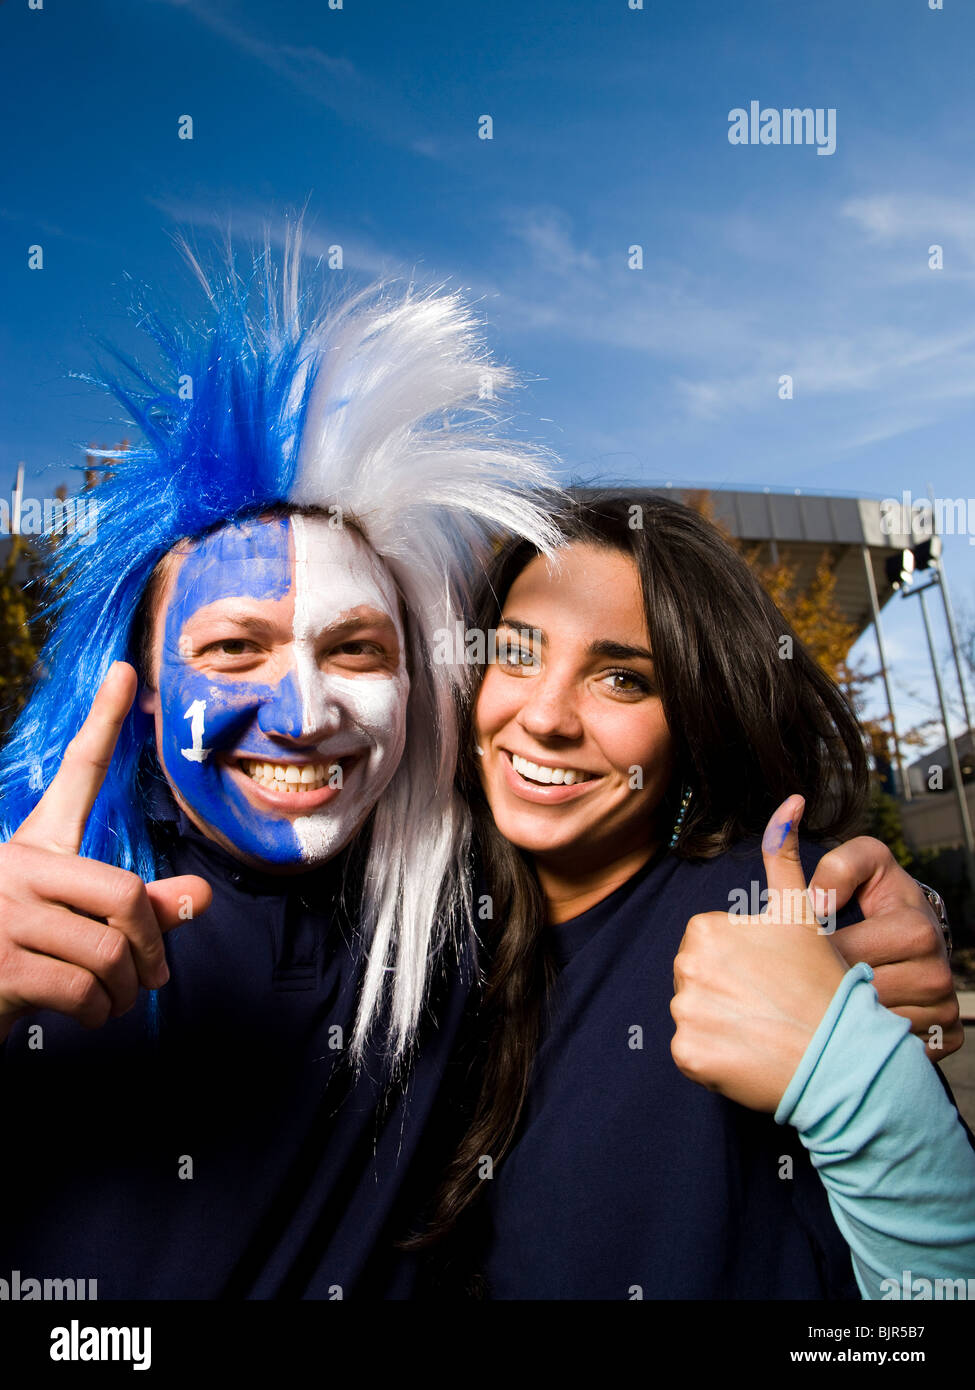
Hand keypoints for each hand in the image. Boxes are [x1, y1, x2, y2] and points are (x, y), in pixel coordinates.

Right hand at [0, 662, 211, 1044]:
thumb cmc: (21, 958)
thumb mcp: (75, 923)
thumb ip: (136, 909)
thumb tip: (199, 895)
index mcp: (35, 847)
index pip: (77, 775)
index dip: (104, 723)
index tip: (126, 671)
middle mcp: (16, 868)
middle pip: (125, 894)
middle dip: (151, 942)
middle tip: (155, 973)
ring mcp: (3, 916)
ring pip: (110, 950)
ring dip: (129, 988)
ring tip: (118, 999)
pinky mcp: (2, 969)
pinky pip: (85, 990)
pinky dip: (102, 1011)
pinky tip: (90, 1013)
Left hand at [670, 795, 847, 1111]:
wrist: (840, 1055)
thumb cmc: (821, 981)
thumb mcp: (800, 912)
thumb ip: (783, 855)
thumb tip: (792, 799)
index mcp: (705, 929)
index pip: (708, 946)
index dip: (742, 962)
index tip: (770, 976)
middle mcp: (686, 967)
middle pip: (698, 978)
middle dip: (727, 989)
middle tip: (769, 1003)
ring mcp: (685, 1012)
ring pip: (695, 1014)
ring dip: (721, 1022)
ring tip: (763, 1028)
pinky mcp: (687, 1054)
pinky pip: (692, 1052)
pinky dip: (715, 1057)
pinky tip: (749, 1054)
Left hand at [809, 840, 961, 1058]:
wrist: (916, 931)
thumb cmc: (882, 896)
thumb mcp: (864, 865)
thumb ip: (839, 868)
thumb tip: (818, 901)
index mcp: (916, 931)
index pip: (845, 954)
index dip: (812, 953)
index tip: (797, 952)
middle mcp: (937, 975)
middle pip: (855, 996)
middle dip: (821, 989)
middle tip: (797, 984)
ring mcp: (942, 1011)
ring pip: (869, 1028)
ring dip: (839, 1019)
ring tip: (821, 1002)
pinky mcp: (943, 1040)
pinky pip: (890, 1051)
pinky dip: (865, 1042)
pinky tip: (848, 1023)